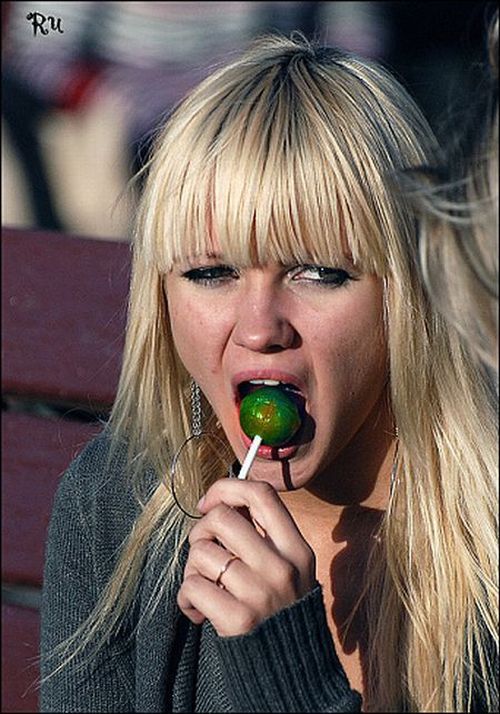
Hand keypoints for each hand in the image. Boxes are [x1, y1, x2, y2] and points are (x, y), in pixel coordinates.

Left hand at [177, 479, 315, 636]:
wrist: (292, 670)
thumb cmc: (279, 610)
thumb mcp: (290, 568)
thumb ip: (264, 536)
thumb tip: (221, 503)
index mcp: (296, 548)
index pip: (261, 495)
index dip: (227, 488)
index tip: (209, 502)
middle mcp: (280, 566)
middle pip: (221, 518)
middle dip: (201, 531)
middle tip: (204, 552)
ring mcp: (259, 592)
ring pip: (201, 552)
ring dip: (192, 569)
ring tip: (205, 587)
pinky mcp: (238, 619)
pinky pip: (192, 586)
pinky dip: (187, 598)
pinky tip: (199, 610)